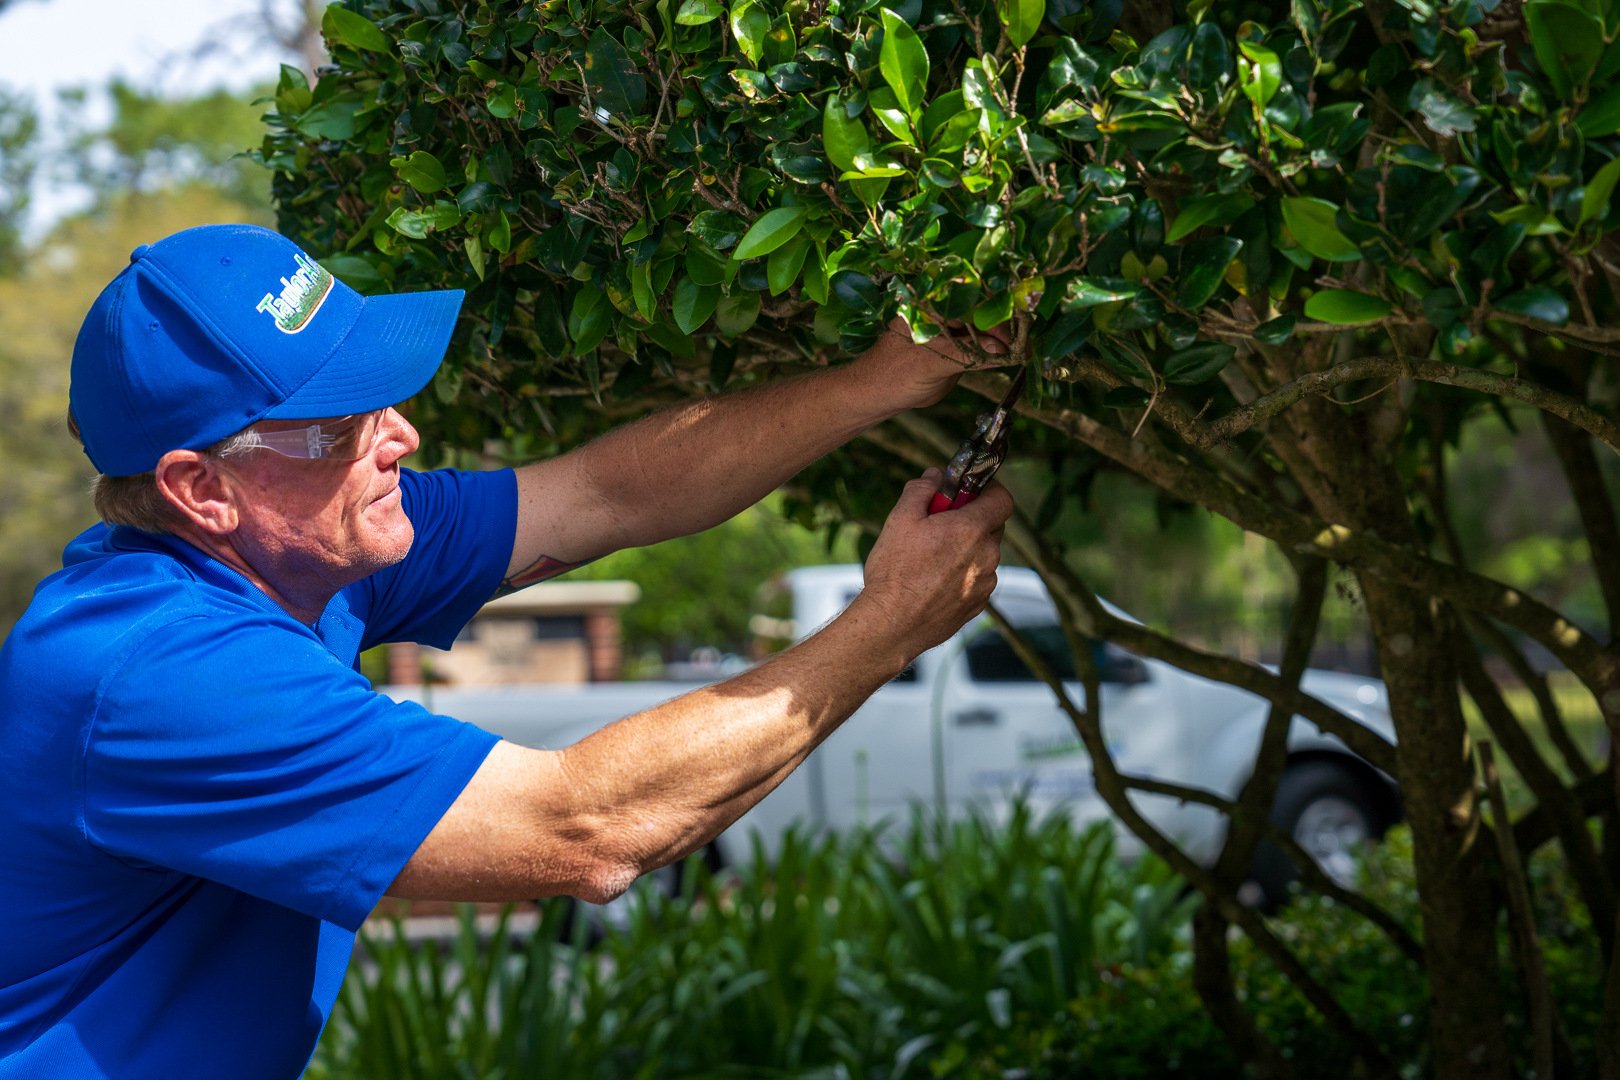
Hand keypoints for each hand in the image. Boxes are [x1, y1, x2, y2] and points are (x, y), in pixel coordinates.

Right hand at [855, 468, 1013, 661]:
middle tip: (940, 523)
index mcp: (971, 529)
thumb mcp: (900, 520)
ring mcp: (985, 583)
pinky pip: (977, 580)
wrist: (891, 625)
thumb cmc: (894, 573)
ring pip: (984, 555)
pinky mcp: (977, 605)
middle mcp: (987, 556)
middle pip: (992, 527)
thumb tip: (934, 476)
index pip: (1002, 499)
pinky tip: (933, 581)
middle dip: (972, 520)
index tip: (970, 491)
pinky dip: (963, 575)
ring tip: (930, 558)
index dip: (990, 490)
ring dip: (966, 550)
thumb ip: (921, 491)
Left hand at [858, 316, 1013, 411]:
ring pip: (982, 328)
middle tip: (1025, 345)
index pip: (969, 300)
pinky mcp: (953, 347)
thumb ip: (965, 354)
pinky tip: (1011, 356)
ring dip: (1003, 339)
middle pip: (980, 312)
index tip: (1015, 330)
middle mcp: (940, 311)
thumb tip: (1001, 350)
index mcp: (929, 305)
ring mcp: (948, 329)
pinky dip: (995, 350)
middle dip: (1004, 326)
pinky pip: (979, 344)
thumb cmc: (893, 375)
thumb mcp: (930, 363)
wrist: (877, 395)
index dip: (995, 313)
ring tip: (1023, 351)